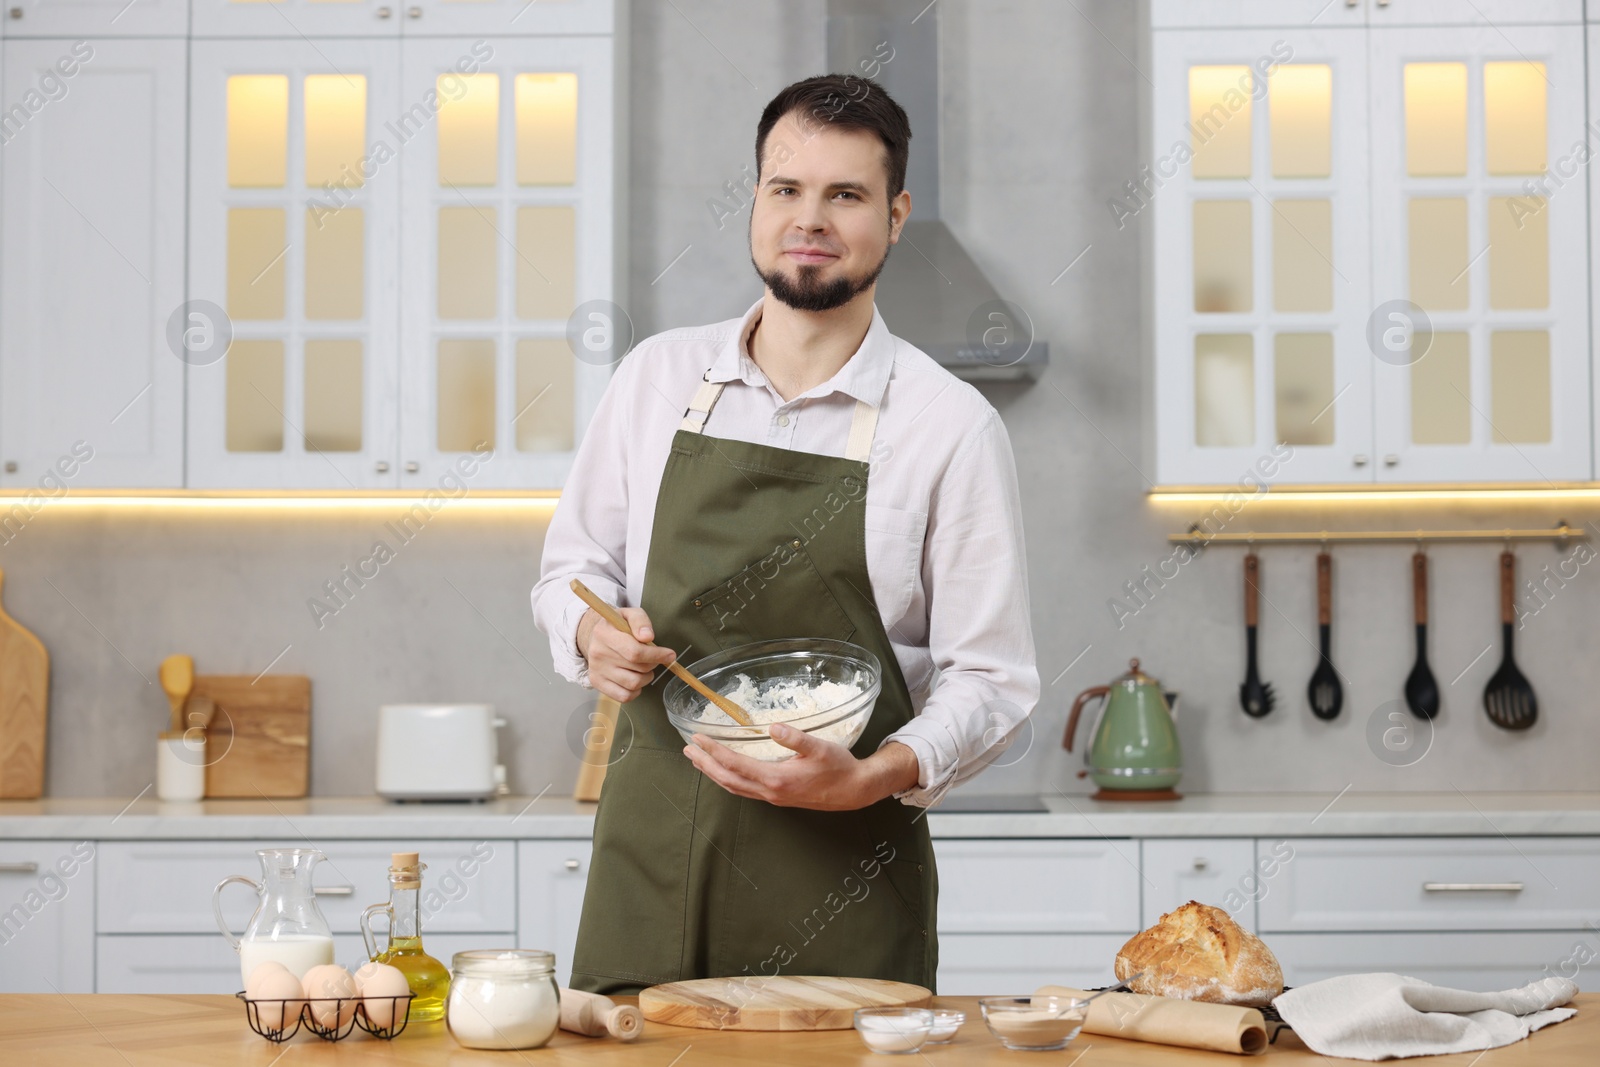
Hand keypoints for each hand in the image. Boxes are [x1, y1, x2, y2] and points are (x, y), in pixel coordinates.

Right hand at [577, 606, 676, 702]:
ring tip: (644, 667)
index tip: (670, 655)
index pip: (635, 652)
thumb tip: (647, 637)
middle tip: (654, 657)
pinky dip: (636, 690)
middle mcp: (598, 653)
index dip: (656, 655)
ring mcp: (596, 670)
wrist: (597, 636)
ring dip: (646, 677)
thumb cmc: (618, 626)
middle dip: (653, 663)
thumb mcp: (629, 614)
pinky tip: (636, 678)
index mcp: (604, 634)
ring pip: (633, 684)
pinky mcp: (597, 682)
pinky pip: (624, 696)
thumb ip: (640, 621)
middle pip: (638, 668)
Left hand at [682, 728, 919, 810]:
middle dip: (705, 764)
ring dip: (714, 774)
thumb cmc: (839, 767)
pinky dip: (729, 780)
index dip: (714, 751)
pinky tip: (726, 772)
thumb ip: (796, 738)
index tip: (698, 739)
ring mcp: (773, 797)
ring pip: (734, 788)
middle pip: (728, 780)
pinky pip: (745, 790)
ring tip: (698, 760)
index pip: (736, 764)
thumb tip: (774, 728)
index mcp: (777, 779)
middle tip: (688, 749)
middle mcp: (770, 792)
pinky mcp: (778, 797)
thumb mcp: (820, 748)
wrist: (854, 791)